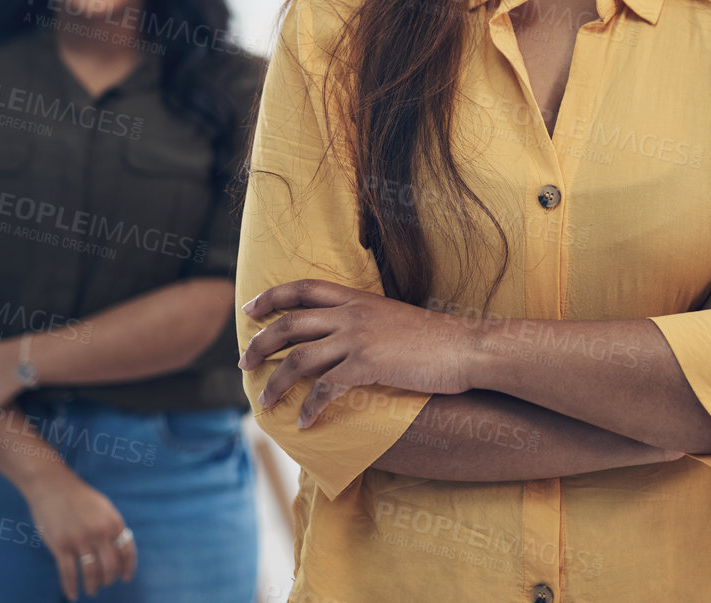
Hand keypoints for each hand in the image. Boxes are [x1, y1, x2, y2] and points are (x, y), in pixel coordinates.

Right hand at [20, 468, 136, 598]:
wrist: (53, 486)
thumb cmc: (79, 497)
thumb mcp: (104, 507)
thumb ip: (112, 527)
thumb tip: (120, 549)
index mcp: (113, 522)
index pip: (127, 551)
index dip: (128, 568)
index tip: (126, 578)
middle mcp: (100, 532)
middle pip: (110, 566)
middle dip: (109, 579)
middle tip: (105, 583)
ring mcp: (80, 540)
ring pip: (91, 573)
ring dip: (93, 585)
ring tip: (91, 590)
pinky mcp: (61, 545)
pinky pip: (68, 573)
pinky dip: (71, 587)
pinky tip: (73, 595)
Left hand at [239, 280, 477, 427]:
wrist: (466, 347)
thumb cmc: (436, 339)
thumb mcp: (394, 319)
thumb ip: (365, 322)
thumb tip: (345, 340)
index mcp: (357, 298)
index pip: (303, 288)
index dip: (271, 297)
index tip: (249, 309)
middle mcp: (352, 313)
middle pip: (290, 322)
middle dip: (260, 344)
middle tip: (244, 364)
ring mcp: (358, 338)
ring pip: (299, 358)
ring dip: (276, 382)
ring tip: (264, 401)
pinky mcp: (367, 365)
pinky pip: (326, 389)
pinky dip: (310, 408)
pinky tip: (304, 424)